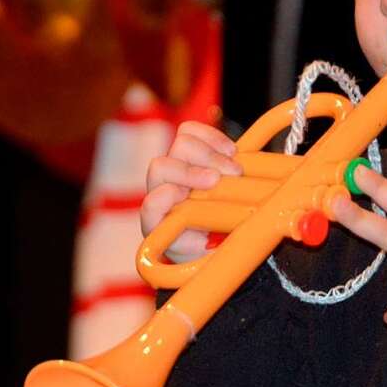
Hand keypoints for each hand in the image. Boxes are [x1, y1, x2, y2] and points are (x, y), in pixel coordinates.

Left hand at [141, 121, 242, 260]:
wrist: (217, 235)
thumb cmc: (210, 249)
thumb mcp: (206, 256)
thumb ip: (200, 249)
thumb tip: (203, 239)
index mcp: (160, 222)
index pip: (151, 205)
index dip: (166, 197)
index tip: (188, 198)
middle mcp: (163, 190)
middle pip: (161, 166)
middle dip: (194, 171)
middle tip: (226, 179)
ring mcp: (176, 167)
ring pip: (179, 143)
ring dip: (209, 153)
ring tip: (234, 168)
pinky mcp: (192, 152)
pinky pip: (192, 130)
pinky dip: (213, 137)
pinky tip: (231, 152)